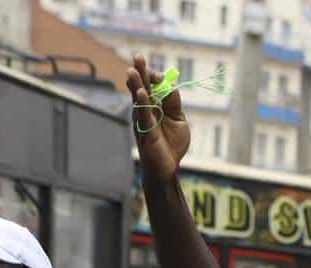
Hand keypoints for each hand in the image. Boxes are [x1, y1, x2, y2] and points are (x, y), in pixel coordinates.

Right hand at [126, 54, 190, 182]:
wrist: (168, 168)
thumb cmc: (172, 145)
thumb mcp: (179, 120)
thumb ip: (174, 104)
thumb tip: (171, 87)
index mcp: (155, 107)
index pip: (153, 88)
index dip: (156, 78)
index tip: (159, 75)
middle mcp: (146, 112)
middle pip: (142, 89)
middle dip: (140, 73)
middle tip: (137, 57)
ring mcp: (144, 122)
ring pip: (139, 101)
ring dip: (136, 85)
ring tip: (131, 71)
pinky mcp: (145, 134)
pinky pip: (144, 116)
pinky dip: (143, 104)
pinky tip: (140, 93)